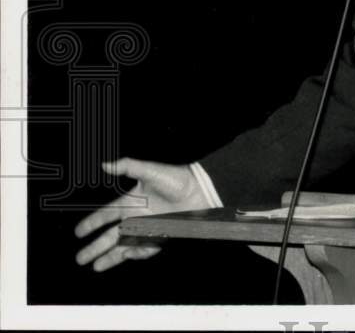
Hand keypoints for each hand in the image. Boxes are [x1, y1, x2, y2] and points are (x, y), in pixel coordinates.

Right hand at [74, 157, 208, 271]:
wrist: (201, 191)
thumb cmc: (177, 178)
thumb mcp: (150, 171)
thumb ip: (127, 167)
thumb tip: (105, 164)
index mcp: (132, 200)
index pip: (107, 214)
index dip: (92, 223)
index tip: (78, 232)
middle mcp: (138, 216)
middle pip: (111, 235)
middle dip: (96, 247)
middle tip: (80, 258)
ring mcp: (149, 227)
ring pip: (125, 245)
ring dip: (110, 256)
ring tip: (96, 266)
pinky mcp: (162, 236)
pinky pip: (145, 248)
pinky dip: (136, 252)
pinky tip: (127, 254)